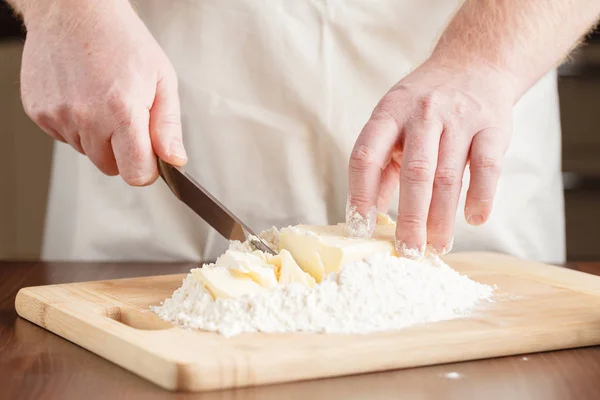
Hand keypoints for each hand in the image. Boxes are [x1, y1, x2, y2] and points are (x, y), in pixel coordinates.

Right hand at [20, 0, 185, 184]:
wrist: (74, 10)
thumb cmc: (122, 40)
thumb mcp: (162, 79)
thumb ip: (168, 127)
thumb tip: (174, 161)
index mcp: (121, 111)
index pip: (136, 174)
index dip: (147, 168)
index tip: (150, 154)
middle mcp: (86, 117)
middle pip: (111, 168)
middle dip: (123, 151)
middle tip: (126, 116)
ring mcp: (58, 116)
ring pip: (87, 152)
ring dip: (98, 137)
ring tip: (102, 99)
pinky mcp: (38, 112)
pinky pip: (65, 137)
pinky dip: (76, 125)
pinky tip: (82, 96)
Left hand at [346, 58, 515, 255]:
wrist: (474, 63)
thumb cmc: (425, 104)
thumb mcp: (393, 123)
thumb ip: (380, 166)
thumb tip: (367, 212)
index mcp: (389, 112)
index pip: (366, 156)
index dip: (360, 194)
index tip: (360, 227)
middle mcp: (423, 113)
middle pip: (415, 173)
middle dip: (411, 218)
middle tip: (409, 250)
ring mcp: (459, 118)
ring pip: (448, 176)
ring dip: (442, 217)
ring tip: (438, 246)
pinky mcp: (492, 126)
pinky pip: (486, 167)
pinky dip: (481, 196)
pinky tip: (474, 219)